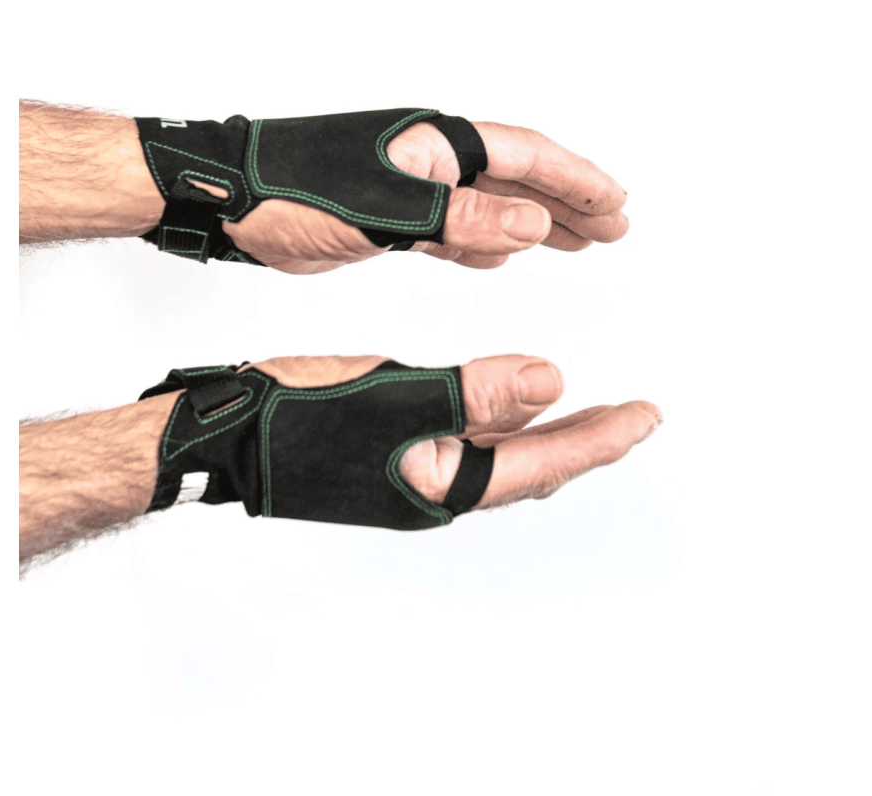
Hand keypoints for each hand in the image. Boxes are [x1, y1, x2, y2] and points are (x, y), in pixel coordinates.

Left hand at [215, 119, 629, 273]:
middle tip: (615, 227)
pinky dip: (483, 243)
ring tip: (579, 242)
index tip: (617, 204)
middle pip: (518, 177)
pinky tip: (503, 256)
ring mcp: (411, 188)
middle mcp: (430, 160)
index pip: (526, 156)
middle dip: (569, 201)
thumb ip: (461, 217)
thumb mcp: (386, 209)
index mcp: (436, 144)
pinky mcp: (387, 219)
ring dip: (534, 223)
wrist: (232, 198)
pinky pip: (453, 230)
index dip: (577, 180)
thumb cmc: (294, 189)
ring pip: (489, 205)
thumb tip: (534, 222)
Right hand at [243, 354, 661, 510]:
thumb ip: (475, 393)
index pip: (545, 461)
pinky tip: (510, 402)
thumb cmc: (295, 420)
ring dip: (549, 431)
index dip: (602, 438)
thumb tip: (551, 384)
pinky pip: (469, 440)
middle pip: (534, 466)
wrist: (223, 436)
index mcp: (444, 483)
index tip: (648, 415)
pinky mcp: (392, 452)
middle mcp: (437, 487)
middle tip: (638, 418)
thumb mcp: (394, 397)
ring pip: (504, 454)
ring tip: (592, 411)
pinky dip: (502, 420)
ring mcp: (413, 472)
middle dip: (588, 440)